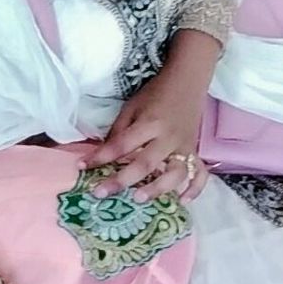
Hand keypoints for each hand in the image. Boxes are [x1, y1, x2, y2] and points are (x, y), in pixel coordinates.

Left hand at [81, 69, 207, 203]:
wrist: (187, 82)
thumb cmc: (155, 94)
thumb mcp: (132, 106)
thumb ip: (119, 131)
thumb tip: (104, 154)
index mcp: (149, 123)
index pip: (121, 144)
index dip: (101, 156)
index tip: (83, 166)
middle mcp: (168, 138)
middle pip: (145, 164)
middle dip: (122, 181)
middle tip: (101, 193)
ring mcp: (185, 147)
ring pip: (174, 174)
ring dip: (158, 189)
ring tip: (139, 200)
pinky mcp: (195, 151)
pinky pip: (199, 174)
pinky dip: (194, 189)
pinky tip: (183, 201)